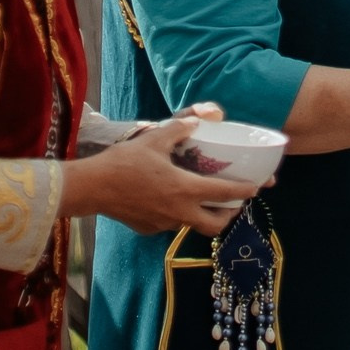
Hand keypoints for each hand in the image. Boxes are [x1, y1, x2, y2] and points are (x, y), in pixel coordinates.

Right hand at [64, 115, 257, 236]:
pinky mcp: (149, 229)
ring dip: (202, 215)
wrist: (92, 187)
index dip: (244, 191)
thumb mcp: (154, 140)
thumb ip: (178, 130)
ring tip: (202, 201)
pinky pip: (170, 223)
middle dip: (228, 215)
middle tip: (232, 203)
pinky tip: (169, 201)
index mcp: (185, 189)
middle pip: (215, 224)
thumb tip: (195, 121)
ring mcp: (164, 224)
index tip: (257, 188)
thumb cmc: (123, 162)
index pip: (224, 193)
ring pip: (192, 224)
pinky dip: (177, 214)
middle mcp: (179, 212)